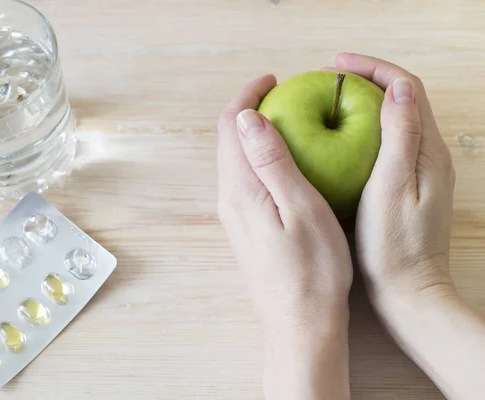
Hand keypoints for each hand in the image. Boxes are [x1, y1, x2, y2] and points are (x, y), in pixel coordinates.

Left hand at [217, 74, 351, 399]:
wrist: (300, 324)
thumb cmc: (311, 269)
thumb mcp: (300, 207)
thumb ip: (271, 161)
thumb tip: (246, 117)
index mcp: (240, 189)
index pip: (230, 127)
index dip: (247, 96)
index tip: (272, 79)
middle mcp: (229, 200)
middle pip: (227, 141)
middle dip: (248, 111)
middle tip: (281, 94)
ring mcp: (234, 216)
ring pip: (235, 161)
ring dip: (253, 135)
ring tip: (286, 120)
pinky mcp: (245, 228)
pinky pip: (244, 180)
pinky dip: (258, 159)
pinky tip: (283, 163)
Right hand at [333, 53, 455, 305]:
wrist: (409, 290)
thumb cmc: (395, 246)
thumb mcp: (392, 188)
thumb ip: (400, 137)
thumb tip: (398, 88)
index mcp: (427, 150)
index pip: (406, 88)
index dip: (373, 69)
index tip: (336, 65)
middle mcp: (428, 155)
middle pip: (402, 98)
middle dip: (367, 79)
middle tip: (328, 77)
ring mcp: (418, 170)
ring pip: (394, 119)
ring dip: (365, 101)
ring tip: (330, 99)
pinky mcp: (406, 185)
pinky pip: (387, 142)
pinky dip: (363, 128)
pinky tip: (338, 137)